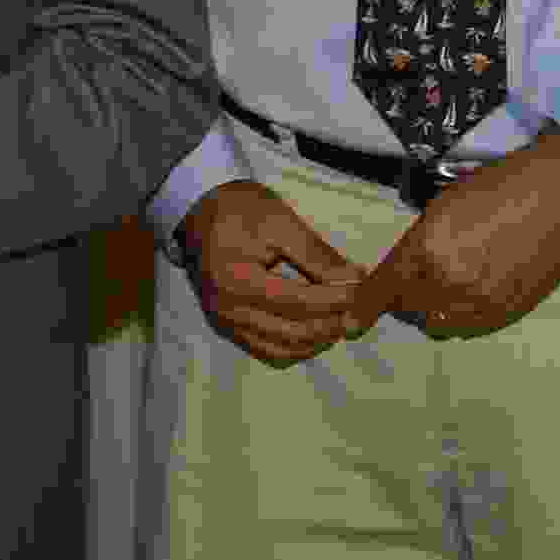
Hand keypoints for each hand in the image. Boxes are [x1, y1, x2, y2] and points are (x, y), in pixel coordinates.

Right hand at [174, 181, 379, 367]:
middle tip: (357, 310)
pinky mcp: (225, 327)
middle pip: (291, 332)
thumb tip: (352, 279)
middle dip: (330, 324)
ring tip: (339, 321)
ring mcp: (224, 322)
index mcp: (236, 280)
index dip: (333, 300)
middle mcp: (226, 310)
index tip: (360, 290)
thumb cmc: (240, 210)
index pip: (296, 301)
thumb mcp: (280, 221)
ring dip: (315, 342)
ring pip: (280, 349)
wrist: (199, 212)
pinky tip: (314, 333)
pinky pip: (265, 350)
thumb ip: (316, 254)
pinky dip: (294, 348)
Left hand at [355, 134, 559, 341]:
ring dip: (433, 309)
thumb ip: (417, 244)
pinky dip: (462, 316)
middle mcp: (449, 282)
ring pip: (437, 325)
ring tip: (450, 283)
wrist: (559, 196)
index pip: (384, 289)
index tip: (351, 325)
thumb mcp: (443, 206)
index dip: (364, 308)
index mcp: (427, 249)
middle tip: (418, 278)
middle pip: (407, 309)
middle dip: (404, 297)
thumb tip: (399, 272)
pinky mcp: (505, 315)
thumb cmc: (499, 188)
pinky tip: (474, 289)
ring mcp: (479, 303)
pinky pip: (469, 329)